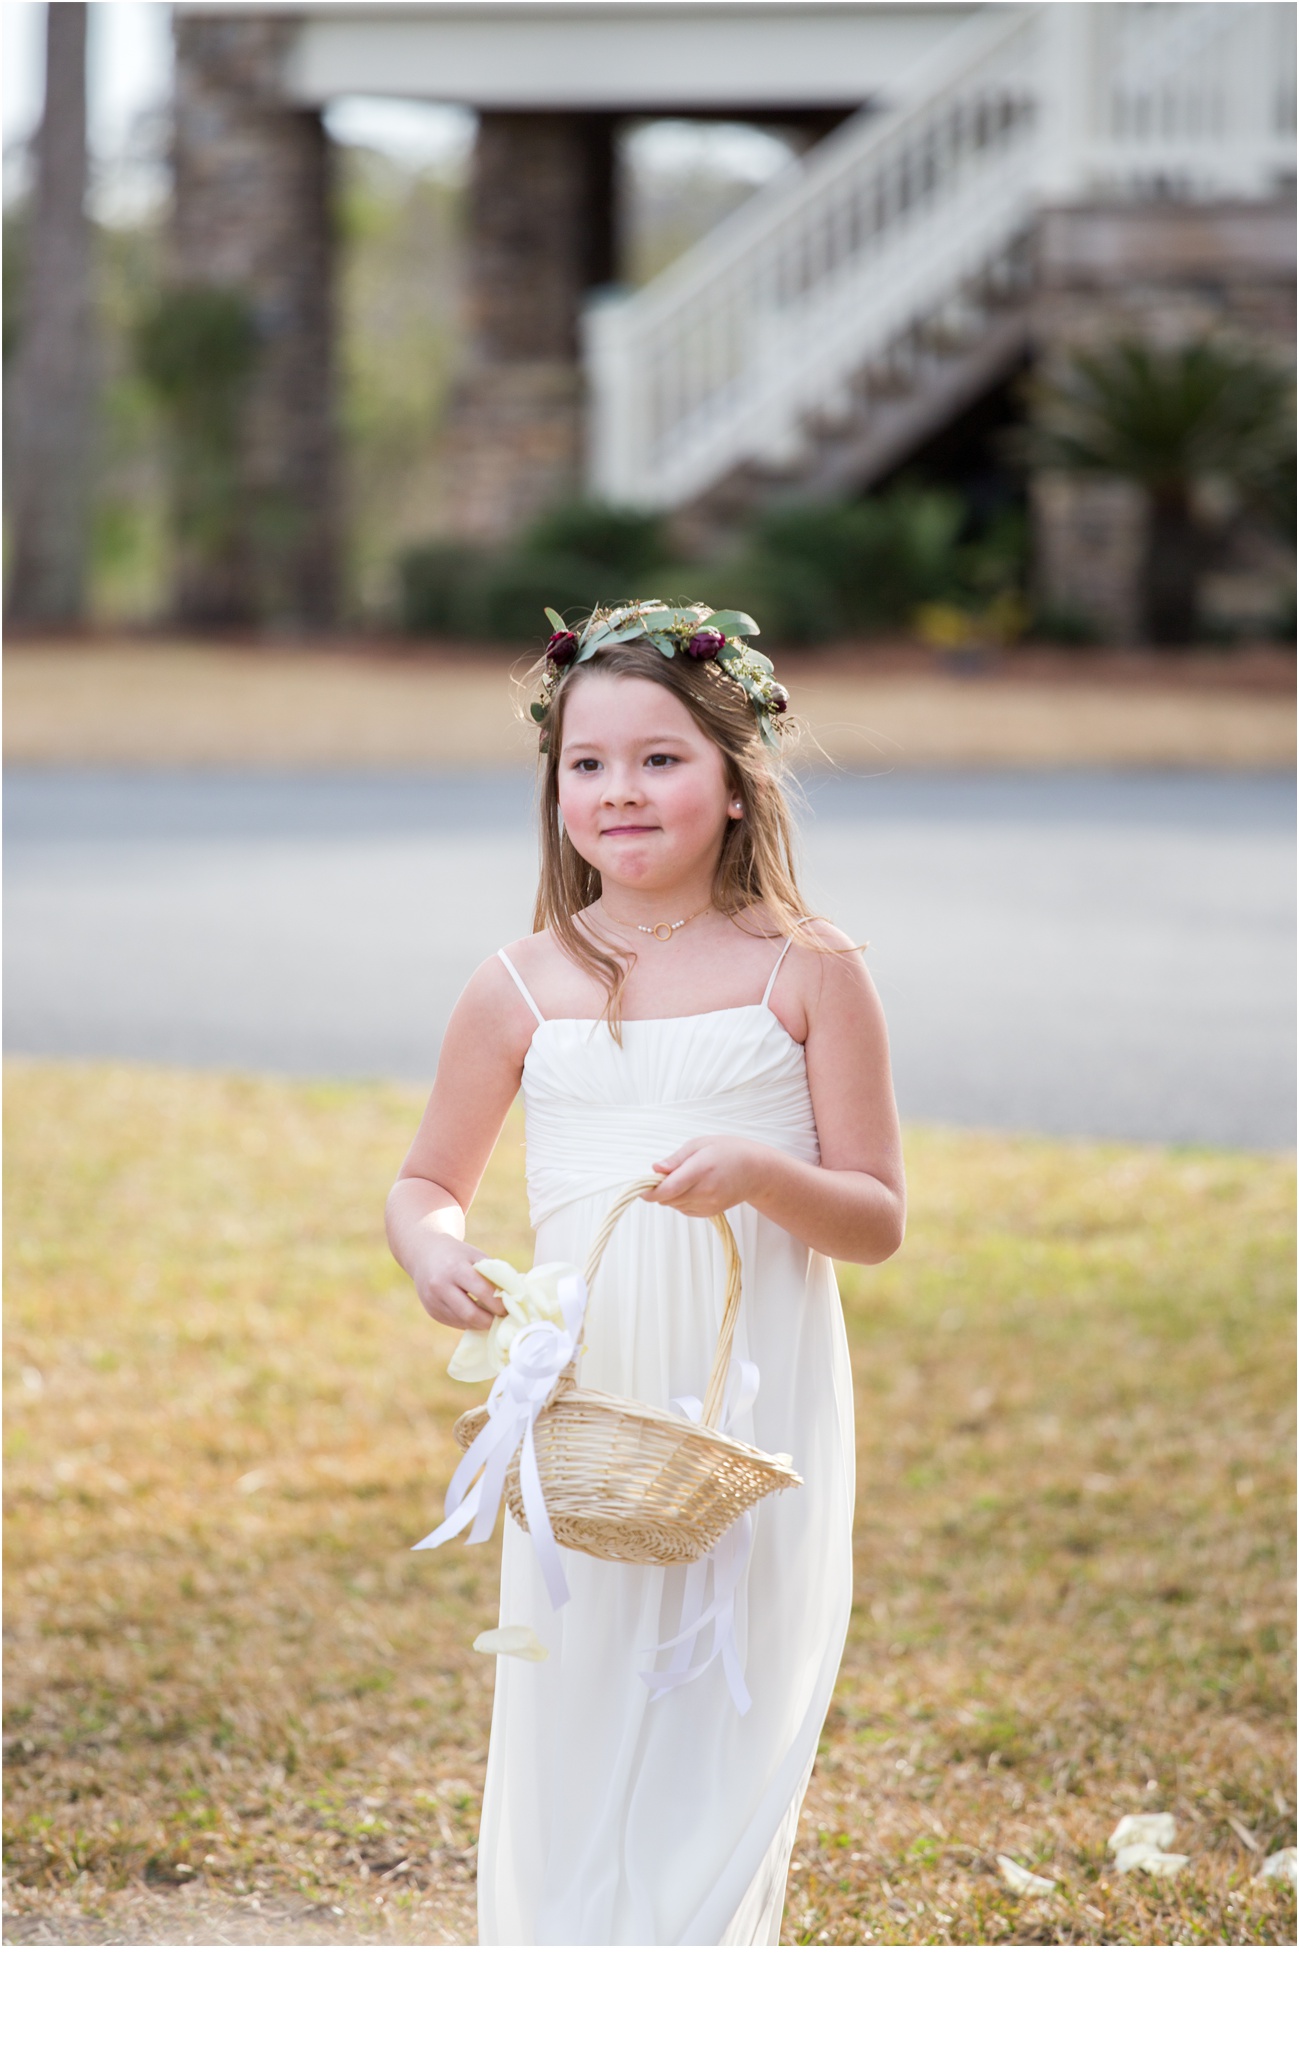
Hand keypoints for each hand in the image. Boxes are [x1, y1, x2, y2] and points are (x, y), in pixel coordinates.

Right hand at [411, 1236, 505, 1331]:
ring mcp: (433, 1301)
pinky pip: (456, 1323)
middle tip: (503, 1319)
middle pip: (470, 1314)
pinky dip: (470, 1322)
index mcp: (455, 1268)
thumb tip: (516, 1294)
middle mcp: (441, 1286)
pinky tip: (478, 1316)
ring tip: (493, 1318)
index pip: (482, 1291)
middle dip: (490, 1321)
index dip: (499, 1303)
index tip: (509, 1307)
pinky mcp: (432, 1312)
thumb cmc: (458, 1254)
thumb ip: (494, 1274)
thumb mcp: (476, 1256)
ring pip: (463, 1322)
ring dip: (481, 1323)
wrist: (425, 1253)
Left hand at [644, 1136, 772, 1217]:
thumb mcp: (700, 1144)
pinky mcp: (711, 1212)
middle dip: (659, 1189)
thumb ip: (676, 1159)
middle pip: (667, 1199)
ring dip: (671, 1195)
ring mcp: (709, 1205)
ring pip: (674, 1205)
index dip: (649, 1191)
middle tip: (666, 1174)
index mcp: (700, 1170)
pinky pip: (685, 1210)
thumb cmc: (728, 1151)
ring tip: (686, 1177)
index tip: (641, 1187)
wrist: (757, 1171)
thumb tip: (655, 1169)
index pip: (667, 1189)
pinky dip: (681, 1200)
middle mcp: (705, 1191)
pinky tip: (693, 1187)